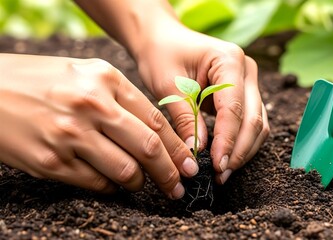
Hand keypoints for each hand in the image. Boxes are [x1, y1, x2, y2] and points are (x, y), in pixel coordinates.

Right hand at [0, 54, 197, 198]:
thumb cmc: (41, 80)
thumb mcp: (85, 74)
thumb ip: (121, 98)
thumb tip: (156, 132)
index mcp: (106, 79)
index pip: (157, 121)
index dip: (180, 148)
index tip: (190, 164)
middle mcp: (92, 106)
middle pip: (149, 148)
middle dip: (171, 173)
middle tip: (179, 186)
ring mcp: (71, 135)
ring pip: (126, 171)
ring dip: (139, 182)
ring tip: (140, 183)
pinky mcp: (52, 161)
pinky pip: (97, 183)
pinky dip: (111, 186)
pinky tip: (110, 181)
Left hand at [136, 20, 269, 183]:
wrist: (162, 40)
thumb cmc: (161, 55)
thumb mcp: (167, 85)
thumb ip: (185, 117)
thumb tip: (198, 152)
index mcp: (229, 60)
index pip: (234, 108)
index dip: (227, 140)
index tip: (216, 165)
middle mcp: (246, 70)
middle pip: (253, 118)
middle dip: (238, 150)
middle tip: (220, 175)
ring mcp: (248, 81)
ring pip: (257, 123)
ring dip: (243, 150)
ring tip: (222, 172)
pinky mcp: (243, 94)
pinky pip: (249, 122)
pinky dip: (240, 142)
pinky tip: (224, 157)